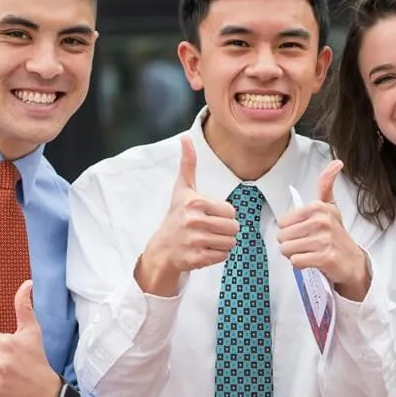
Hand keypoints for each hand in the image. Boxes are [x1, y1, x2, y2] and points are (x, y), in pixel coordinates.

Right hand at [135, 135, 238, 296]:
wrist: (162, 247)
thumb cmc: (176, 215)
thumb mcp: (182, 189)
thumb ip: (188, 163)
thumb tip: (186, 137)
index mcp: (195, 202)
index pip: (231, 211)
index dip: (225, 214)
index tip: (212, 215)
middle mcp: (194, 221)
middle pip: (233, 228)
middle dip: (227, 230)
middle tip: (213, 229)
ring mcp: (194, 241)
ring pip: (230, 243)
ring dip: (223, 243)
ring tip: (209, 239)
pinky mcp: (196, 259)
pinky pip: (223, 257)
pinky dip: (218, 255)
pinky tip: (205, 250)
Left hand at [277, 161, 370, 300]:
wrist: (352, 262)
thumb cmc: (336, 234)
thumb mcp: (330, 206)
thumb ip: (326, 184)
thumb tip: (336, 162)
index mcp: (318, 207)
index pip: (282, 222)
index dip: (289, 230)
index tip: (303, 231)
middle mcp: (321, 221)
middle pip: (282, 236)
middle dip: (290, 243)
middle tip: (306, 244)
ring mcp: (324, 240)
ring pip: (287, 249)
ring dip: (294, 254)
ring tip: (308, 252)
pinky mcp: (325, 258)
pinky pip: (296, 261)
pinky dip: (301, 264)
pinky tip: (312, 261)